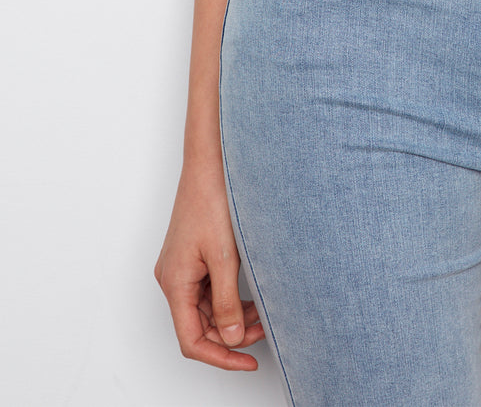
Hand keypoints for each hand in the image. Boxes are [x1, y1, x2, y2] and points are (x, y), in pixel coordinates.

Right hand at [154, 157, 264, 369]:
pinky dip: (229, 298)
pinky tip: (250, 294)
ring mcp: (181, 268)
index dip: (220, 357)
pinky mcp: (191, 257)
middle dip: (230, 335)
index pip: (192, 340)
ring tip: (261, 313)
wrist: (209, 163)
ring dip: (231, 316)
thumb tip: (231, 338)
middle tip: (262, 330)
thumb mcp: (225, 257)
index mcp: (174, 283)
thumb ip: (228, 302)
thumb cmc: (212, 200)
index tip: (247, 362)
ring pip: (205, 309)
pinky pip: (208, 290)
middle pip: (198, 326)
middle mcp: (173, 279)